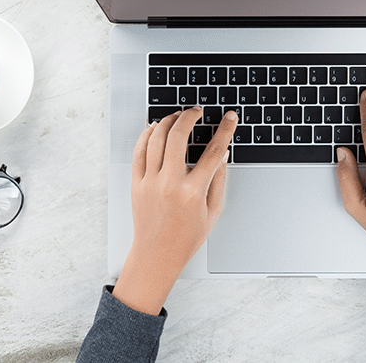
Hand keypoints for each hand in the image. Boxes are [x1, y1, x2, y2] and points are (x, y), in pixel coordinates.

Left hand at [112, 107, 237, 314]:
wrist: (157, 254)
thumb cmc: (186, 237)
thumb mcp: (212, 211)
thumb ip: (218, 180)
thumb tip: (222, 153)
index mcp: (193, 192)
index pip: (213, 152)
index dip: (225, 130)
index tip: (229, 118)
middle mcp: (170, 184)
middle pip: (179, 136)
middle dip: (190, 116)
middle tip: (197, 111)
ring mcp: (150, 182)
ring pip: (156, 139)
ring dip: (168, 121)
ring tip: (178, 117)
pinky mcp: (136, 183)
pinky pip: (139, 151)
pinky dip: (147, 135)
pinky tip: (156, 128)